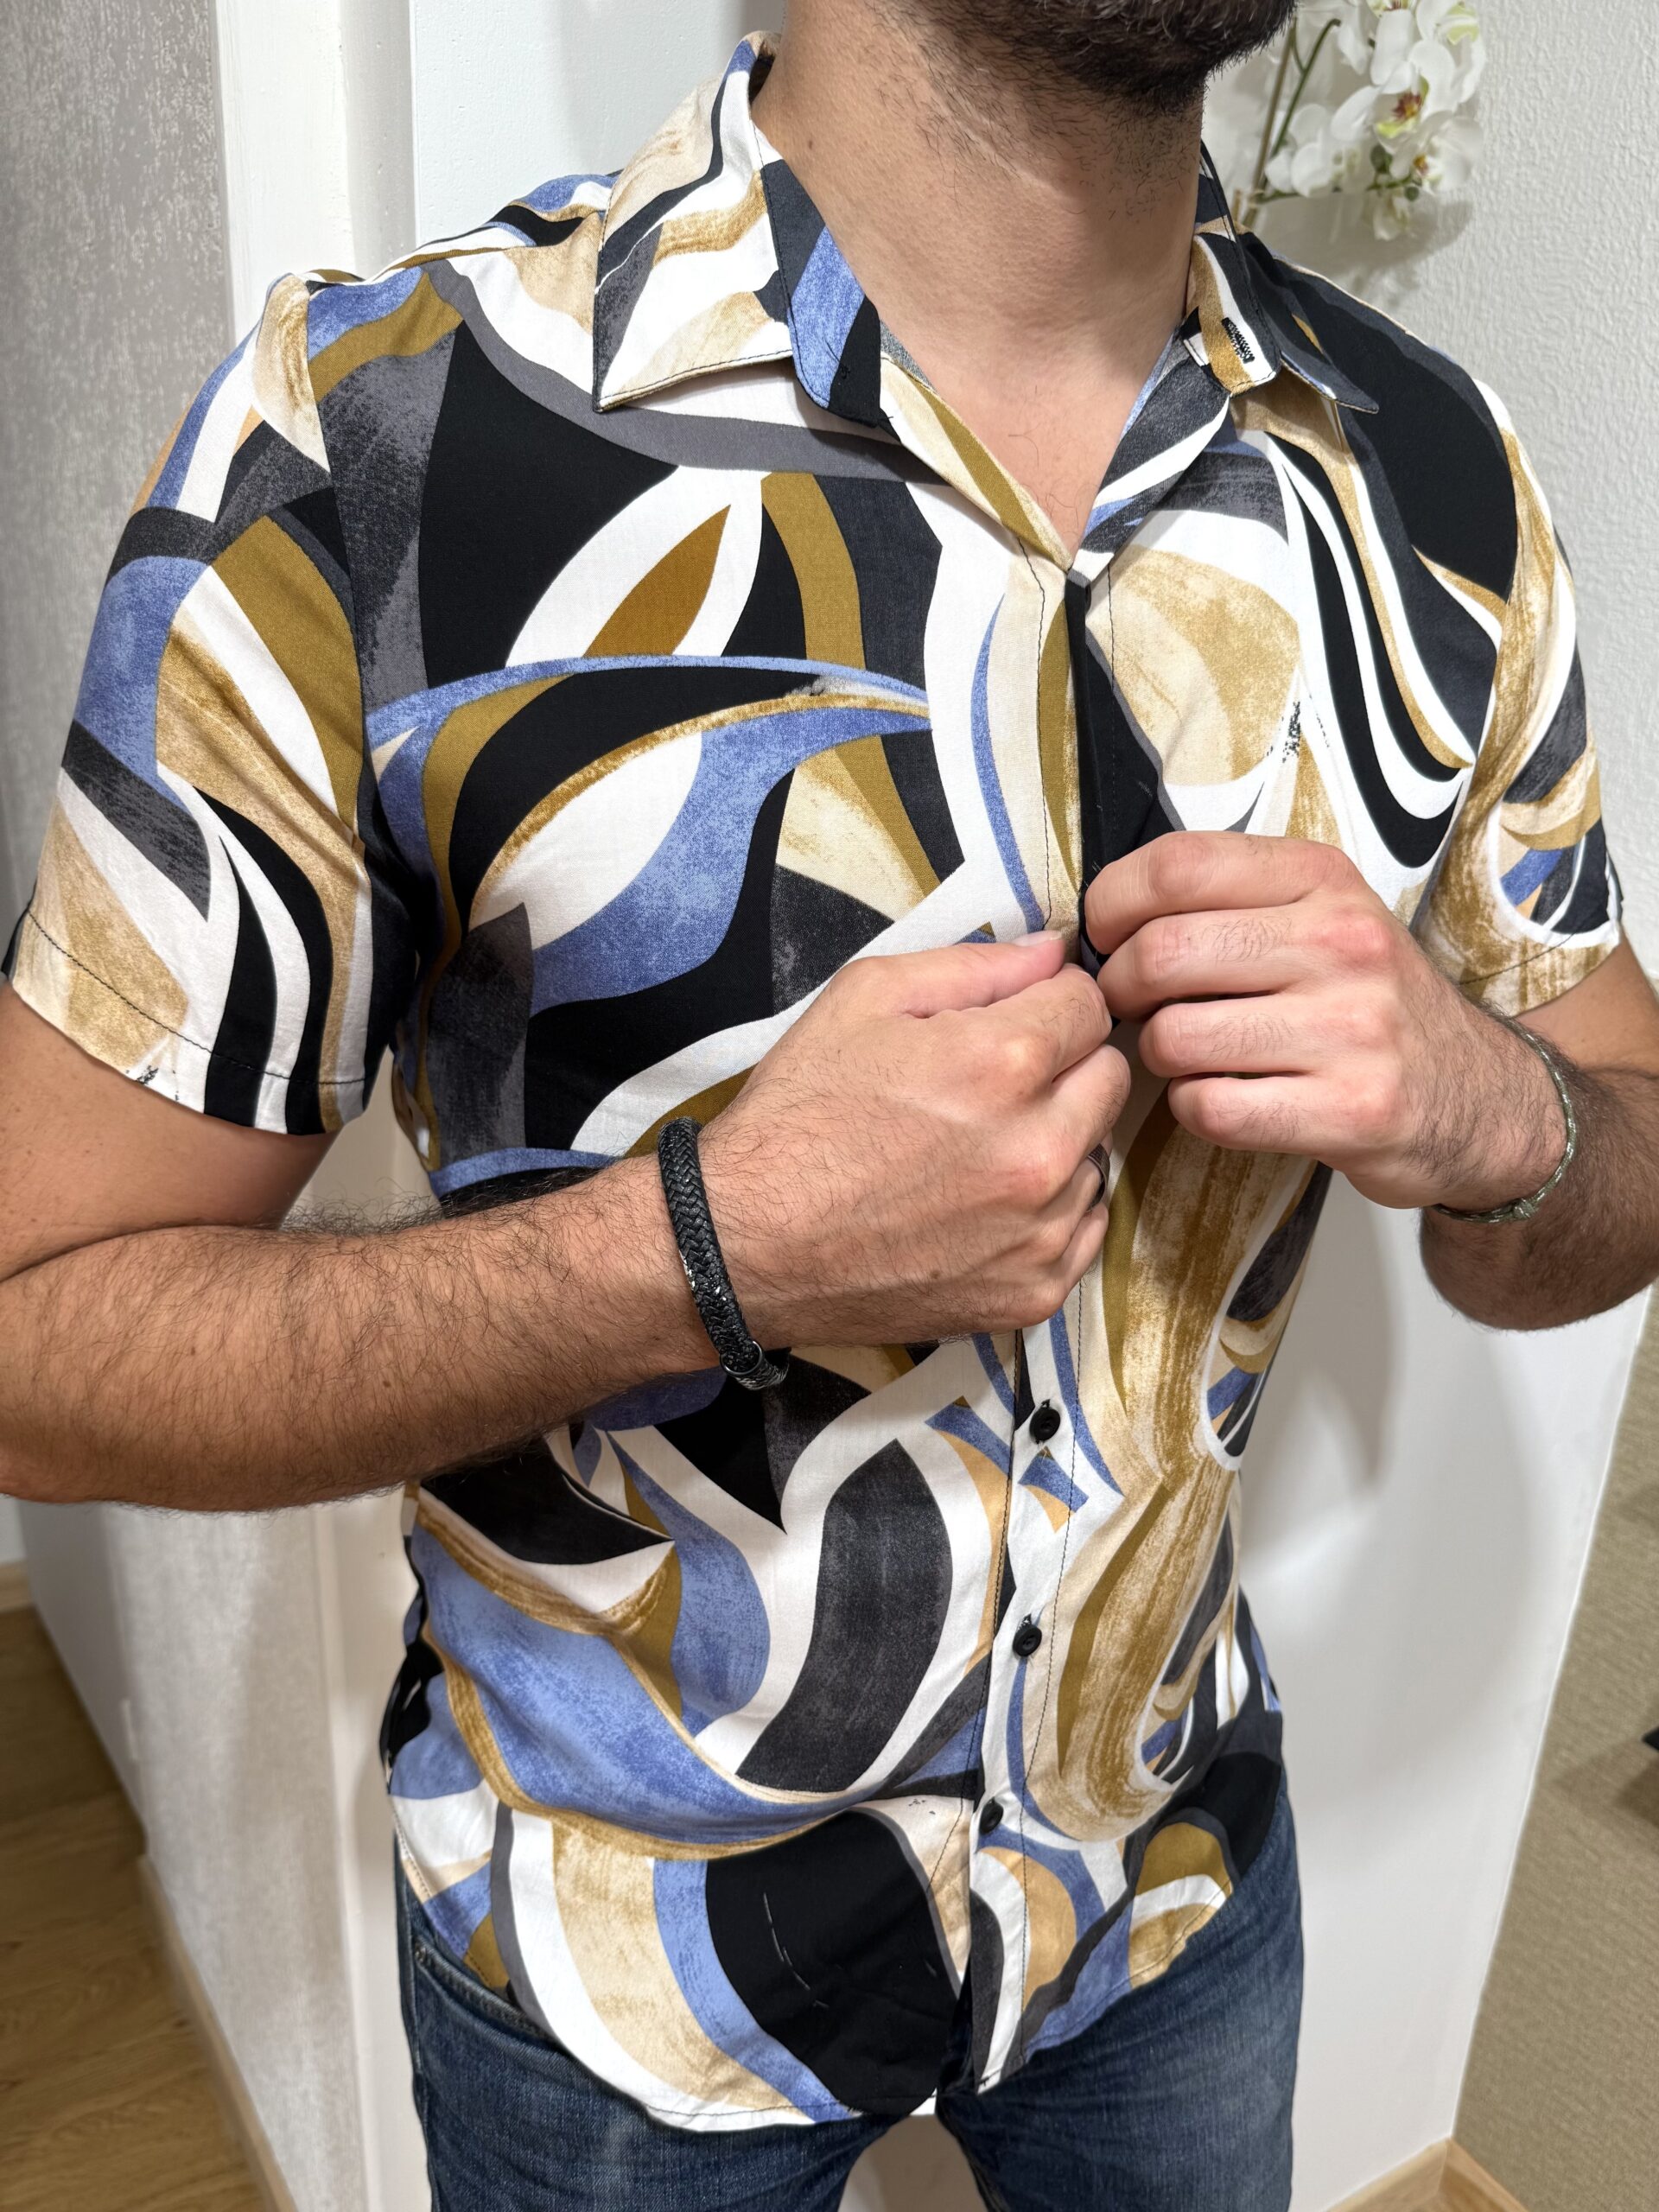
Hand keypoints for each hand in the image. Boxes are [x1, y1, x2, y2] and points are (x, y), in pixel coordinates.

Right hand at [698, 933, 1130, 1345]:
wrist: (747, 1245)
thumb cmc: (797, 1117)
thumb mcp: (863, 1000)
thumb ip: (973, 966)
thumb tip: (1053, 952)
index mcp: (1002, 1064)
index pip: (1088, 1005)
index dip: (1047, 1003)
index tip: (1012, 1020)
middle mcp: (1038, 1150)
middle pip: (1111, 1077)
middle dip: (1062, 1067)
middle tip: (991, 1086)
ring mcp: (1041, 1230)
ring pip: (1097, 1155)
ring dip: (1056, 1143)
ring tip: (974, 1152)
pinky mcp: (1034, 1291)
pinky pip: (1083, 1229)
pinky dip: (1047, 1213)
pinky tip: (982, 1205)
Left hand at [1085, 834, 1564, 1212]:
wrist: (1477, 1098)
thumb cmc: (1367, 1004)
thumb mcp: (1320, 917)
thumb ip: (1225, 901)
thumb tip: (1100, 919)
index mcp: (1322, 878)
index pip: (1177, 864)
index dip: (1111, 904)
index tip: (1104, 937)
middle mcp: (1343, 942)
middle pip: (1161, 953)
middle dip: (1119, 989)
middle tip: (1130, 1008)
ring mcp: (1353, 1028)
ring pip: (1175, 1036)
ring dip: (1159, 1055)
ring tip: (1191, 1055)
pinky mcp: (1351, 1110)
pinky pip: (1210, 1107)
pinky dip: (1194, 1108)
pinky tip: (1227, 1097)